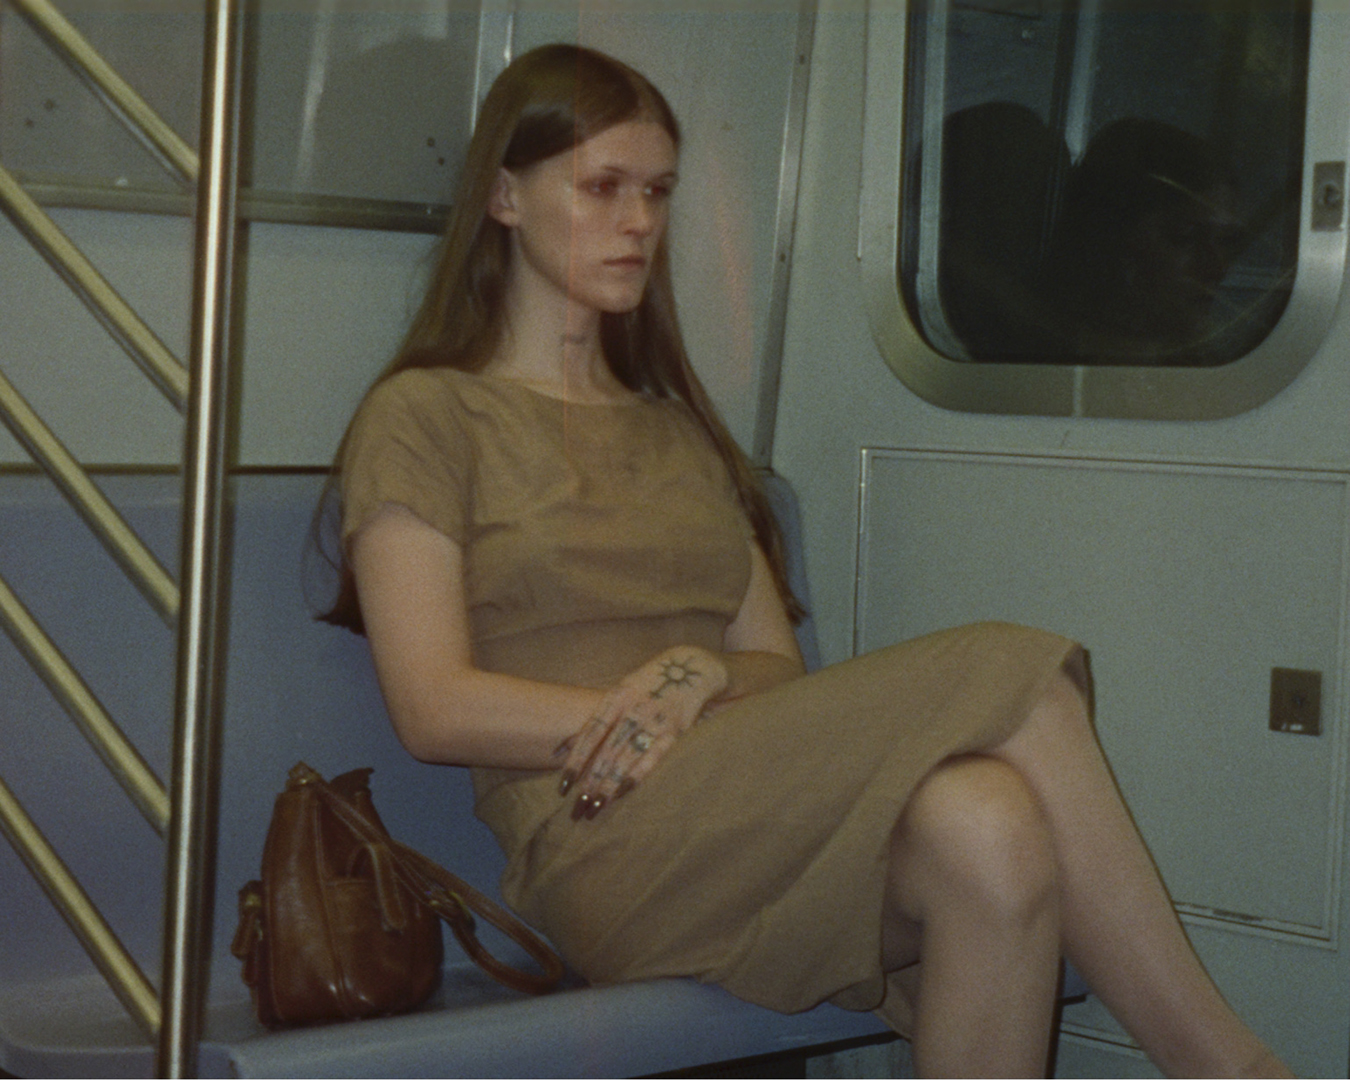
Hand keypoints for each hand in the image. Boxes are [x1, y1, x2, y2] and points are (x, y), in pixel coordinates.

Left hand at [555, 646, 727, 819]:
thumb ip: (597, 718)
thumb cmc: (647, 684)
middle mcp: (634, 709)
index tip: (564, 785)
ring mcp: (655, 721)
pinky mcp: (674, 732)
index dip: (577, 759)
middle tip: (578, 805)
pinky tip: (623, 793)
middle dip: (592, 779)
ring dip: (611, 784)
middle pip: (608, 750)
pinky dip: (637, 776)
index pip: (591, 733)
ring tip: (597, 806)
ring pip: (627, 757)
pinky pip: (652, 758)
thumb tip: (563, 746)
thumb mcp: (620, 691)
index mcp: (616, 697)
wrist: (691, 668)